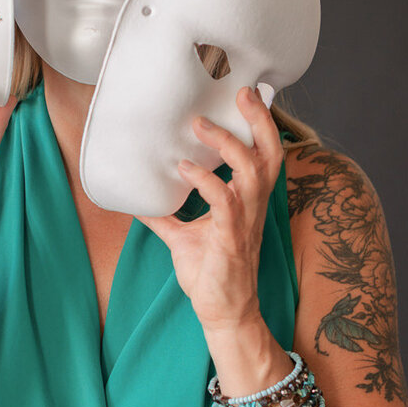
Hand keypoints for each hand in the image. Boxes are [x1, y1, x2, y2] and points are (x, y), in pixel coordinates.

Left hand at [136, 87, 283, 331]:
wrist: (222, 313)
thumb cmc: (210, 274)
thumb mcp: (183, 237)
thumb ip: (165, 216)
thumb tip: (137, 199)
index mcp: (246, 201)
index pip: (263, 154)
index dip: (260, 124)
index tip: (246, 94)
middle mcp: (252, 207)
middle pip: (270, 155)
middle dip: (260, 122)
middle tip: (242, 93)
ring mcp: (244, 222)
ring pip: (251, 173)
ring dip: (226, 145)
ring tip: (198, 125)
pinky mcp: (230, 240)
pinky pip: (225, 203)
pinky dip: (206, 182)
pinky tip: (184, 169)